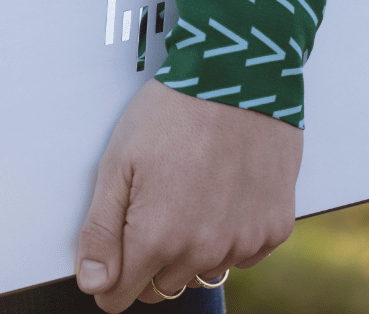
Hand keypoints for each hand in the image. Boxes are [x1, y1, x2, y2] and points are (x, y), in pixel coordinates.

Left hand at [75, 80, 302, 311]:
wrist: (238, 77)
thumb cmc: (172, 113)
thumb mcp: (118, 165)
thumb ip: (101, 232)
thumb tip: (93, 284)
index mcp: (157, 238)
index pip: (120, 295)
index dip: (109, 278)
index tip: (110, 256)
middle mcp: (203, 251)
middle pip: (161, 287)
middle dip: (148, 262)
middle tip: (151, 209)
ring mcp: (243, 242)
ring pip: (203, 272)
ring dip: (190, 250)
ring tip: (188, 195)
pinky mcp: (276, 228)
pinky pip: (243, 255)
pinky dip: (230, 236)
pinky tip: (222, 196)